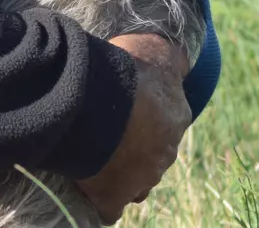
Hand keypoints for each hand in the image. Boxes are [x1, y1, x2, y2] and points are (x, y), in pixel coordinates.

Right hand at [76, 33, 191, 221]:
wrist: (103, 97)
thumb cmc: (123, 66)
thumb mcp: (148, 51)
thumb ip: (158, 61)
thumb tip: (168, 55)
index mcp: (176, 115)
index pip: (165, 126)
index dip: (143, 123)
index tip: (124, 116)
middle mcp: (167, 150)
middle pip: (153, 159)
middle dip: (134, 152)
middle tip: (106, 137)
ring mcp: (143, 177)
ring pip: (136, 186)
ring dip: (119, 176)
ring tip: (93, 161)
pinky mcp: (115, 197)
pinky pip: (109, 208)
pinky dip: (98, 199)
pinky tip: (82, 183)